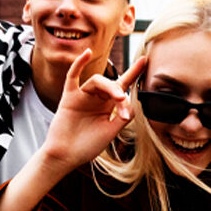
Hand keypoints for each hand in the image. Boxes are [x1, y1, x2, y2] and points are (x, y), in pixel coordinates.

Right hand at [40, 50, 146, 175]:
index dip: (134, 73)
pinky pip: (73, 76)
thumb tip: (132, 102)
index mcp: (108, 106)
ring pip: (97, 81)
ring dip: (109, 87)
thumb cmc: (87, 146)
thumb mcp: (111, 131)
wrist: (66, 157)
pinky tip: (86, 53)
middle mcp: (97, 99)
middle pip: (112, 85)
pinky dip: (79, 64)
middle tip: (123, 107)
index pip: (123, 85)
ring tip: (118, 99)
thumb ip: (123, 116)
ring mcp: (83, 96)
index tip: (145, 60)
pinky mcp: (69, 97)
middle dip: (120, 93)